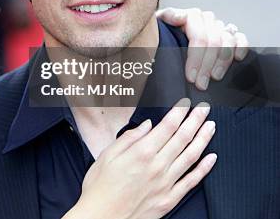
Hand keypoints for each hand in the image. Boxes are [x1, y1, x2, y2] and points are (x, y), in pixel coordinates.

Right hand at [64, 99, 216, 218]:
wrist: (101, 217)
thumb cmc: (99, 187)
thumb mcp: (106, 156)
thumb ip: (128, 138)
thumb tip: (147, 125)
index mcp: (141, 153)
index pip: (167, 127)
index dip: (179, 113)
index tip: (186, 104)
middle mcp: (157, 166)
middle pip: (182, 138)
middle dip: (195, 120)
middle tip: (205, 109)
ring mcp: (166, 183)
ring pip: (191, 156)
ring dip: (203, 139)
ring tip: (210, 126)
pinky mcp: (169, 199)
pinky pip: (192, 181)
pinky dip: (204, 168)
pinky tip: (212, 158)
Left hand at [157, 7, 248, 89]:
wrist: (164, 34)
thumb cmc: (161, 34)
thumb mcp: (158, 26)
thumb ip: (167, 18)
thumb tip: (178, 17)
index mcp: (189, 16)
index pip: (199, 37)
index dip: (196, 58)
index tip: (191, 76)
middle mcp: (206, 19)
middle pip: (213, 42)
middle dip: (207, 66)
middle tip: (200, 83)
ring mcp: (218, 25)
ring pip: (227, 41)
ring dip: (222, 62)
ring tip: (214, 77)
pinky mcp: (229, 33)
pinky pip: (240, 38)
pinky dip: (241, 48)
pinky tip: (237, 59)